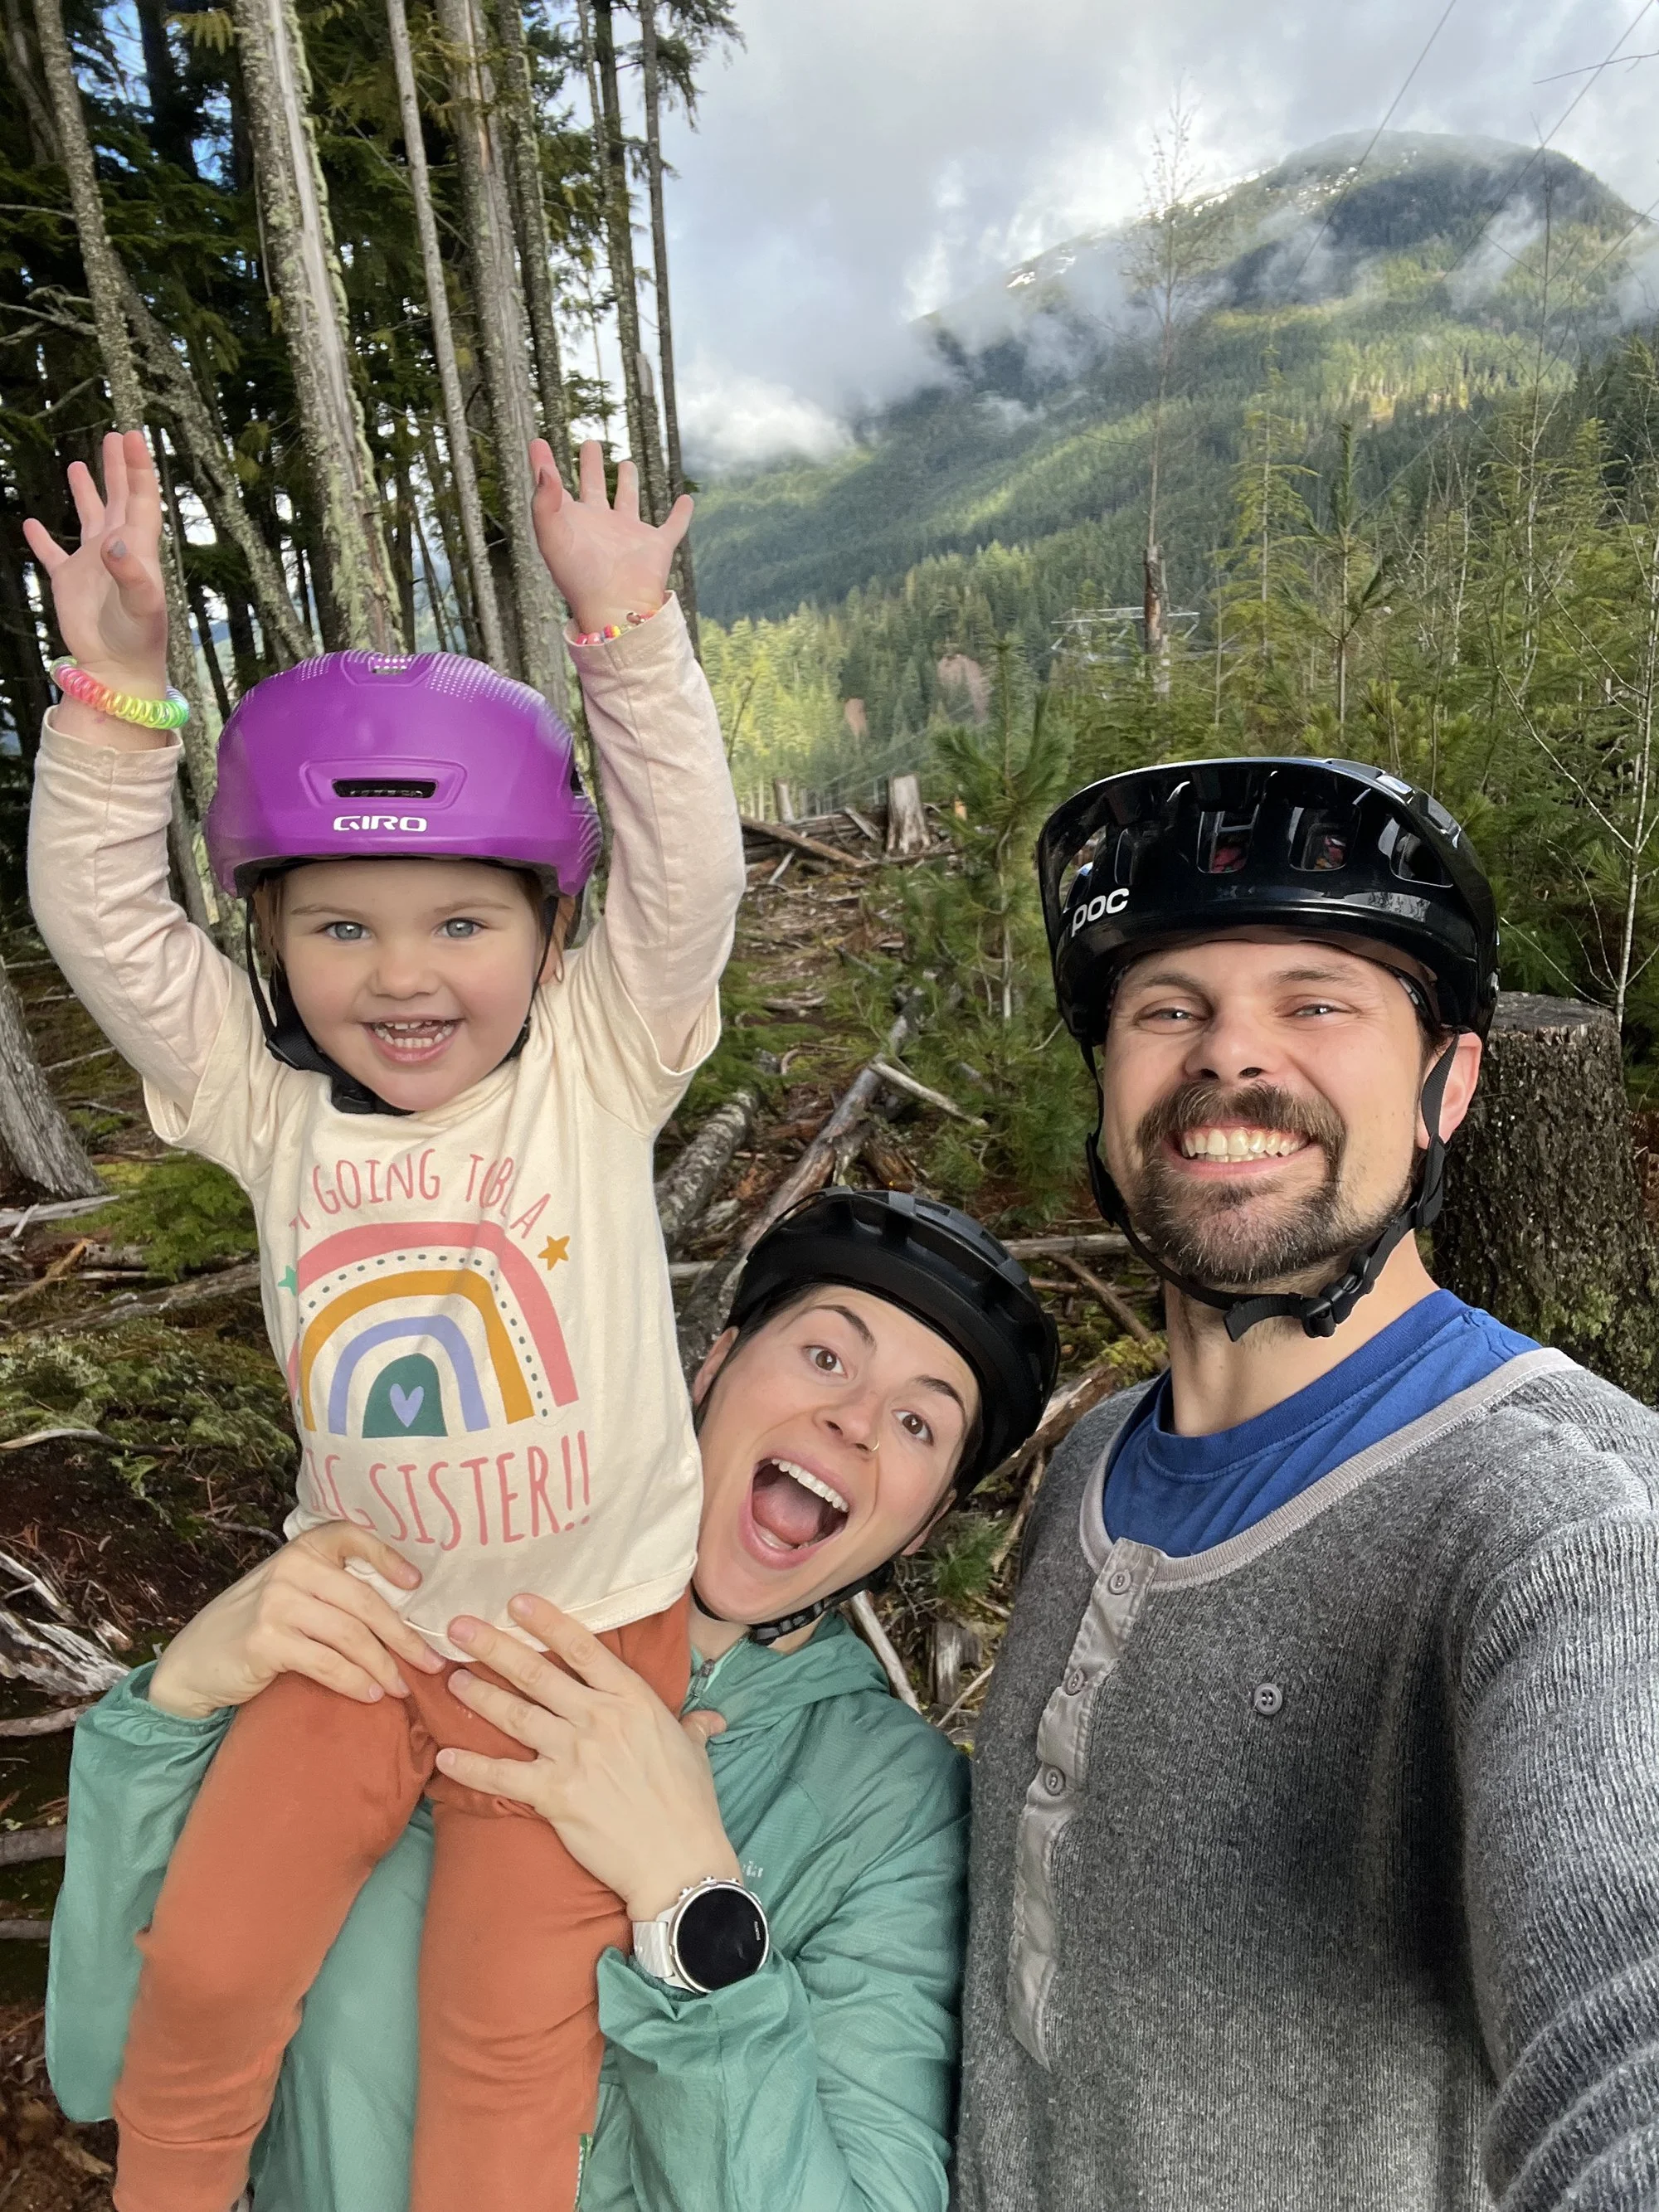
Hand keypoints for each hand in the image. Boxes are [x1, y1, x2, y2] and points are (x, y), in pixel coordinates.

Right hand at [23, 431, 169, 722]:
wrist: (118, 670)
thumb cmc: (138, 639)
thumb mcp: (142, 605)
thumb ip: (131, 573)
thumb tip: (116, 542)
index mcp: (138, 548)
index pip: (140, 498)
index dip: (136, 467)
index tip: (132, 436)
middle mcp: (117, 550)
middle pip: (120, 498)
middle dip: (117, 468)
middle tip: (115, 437)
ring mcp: (92, 565)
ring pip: (90, 518)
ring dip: (85, 492)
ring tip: (77, 465)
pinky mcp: (69, 582)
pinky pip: (53, 554)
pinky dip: (42, 539)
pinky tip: (32, 524)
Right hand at [147, 1521, 443, 1720]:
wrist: (194, 1664)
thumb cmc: (254, 1628)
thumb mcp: (290, 1594)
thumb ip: (331, 1590)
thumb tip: (401, 1610)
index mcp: (302, 1550)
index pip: (351, 1536)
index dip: (388, 1557)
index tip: (416, 1584)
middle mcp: (291, 1569)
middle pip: (364, 1601)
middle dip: (403, 1636)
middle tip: (431, 1662)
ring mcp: (276, 1604)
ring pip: (350, 1635)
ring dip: (383, 1666)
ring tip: (402, 1687)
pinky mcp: (266, 1641)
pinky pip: (327, 1663)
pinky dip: (355, 1682)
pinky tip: (370, 1695)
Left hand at [436, 1595, 737, 1920]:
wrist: (678, 1861)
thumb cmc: (690, 1805)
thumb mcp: (694, 1752)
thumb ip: (691, 1727)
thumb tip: (709, 1719)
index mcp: (633, 1700)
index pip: (582, 1648)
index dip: (546, 1622)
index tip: (516, 1602)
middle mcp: (599, 1719)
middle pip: (537, 1674)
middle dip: (494, 1646)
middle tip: (459, 1626)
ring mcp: (575, 1755)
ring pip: (515, 1715)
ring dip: (479, 1696)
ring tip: (452, 1679)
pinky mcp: (555, 1795)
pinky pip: (503, 1776)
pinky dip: (471, 1767)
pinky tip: (445, 1757)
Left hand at [529, 437, 691, 637]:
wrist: (616, 608)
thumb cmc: (579, 578)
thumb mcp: (552, 535)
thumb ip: (543, 500)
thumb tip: (545, 469)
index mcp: (573, 523)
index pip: (555, 488)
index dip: (545, 465)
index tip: (538, 442)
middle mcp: (600, 526)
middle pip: (593, 488)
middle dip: (590, 466)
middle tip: (590, 444)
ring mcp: (629, 535)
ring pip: (628, 502)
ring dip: (628, 484)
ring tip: (626, 463)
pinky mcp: (657, 546)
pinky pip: (672, 526)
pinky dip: (681, 514)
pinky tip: (686, 501)